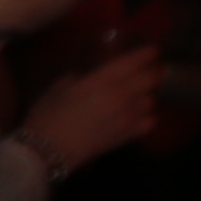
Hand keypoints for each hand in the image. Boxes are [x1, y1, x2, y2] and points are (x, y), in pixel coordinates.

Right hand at [21, 44, 159, 177]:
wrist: (47, 150)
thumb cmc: (48, 115)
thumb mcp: (60, 86)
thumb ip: (80, 76)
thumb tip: (90, 73)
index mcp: (102, 80)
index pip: (134, 62)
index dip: (146, 53)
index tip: (152, 50)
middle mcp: (121, 96)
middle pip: (151, 79)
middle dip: (153, 72)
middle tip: (149, 69)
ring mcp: (127, 117)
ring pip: (150, 100)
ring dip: (146, 95)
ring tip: (138, 94)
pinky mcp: (127, 135)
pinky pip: (149, 121)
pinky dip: (146, 116)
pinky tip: (137, 115)